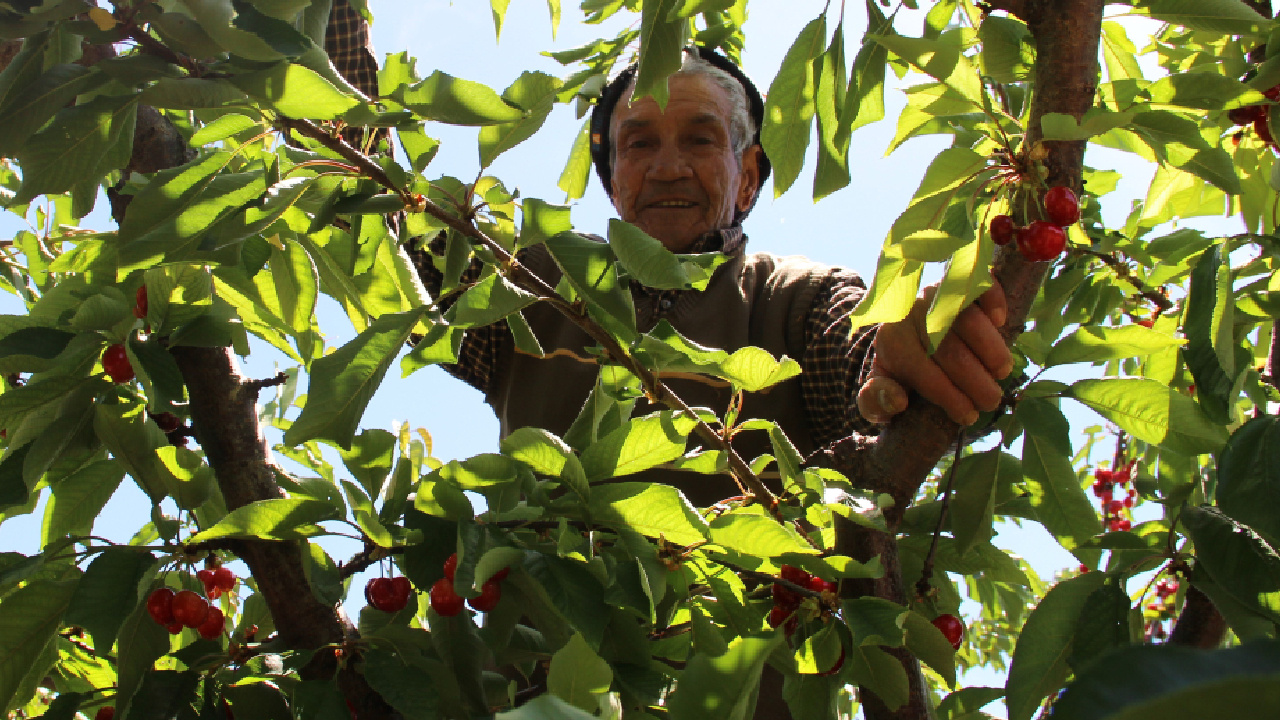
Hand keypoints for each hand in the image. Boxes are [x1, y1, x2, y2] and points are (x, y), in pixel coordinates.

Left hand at [856, 281, 1011, 425]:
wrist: (903, 335)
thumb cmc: (897, 373)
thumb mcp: (876, 393)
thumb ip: (876, 402)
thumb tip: (897, 400)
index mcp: (891, 344)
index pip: (923, 371)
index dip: (950, 397)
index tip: (968, 417)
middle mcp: (911, 315)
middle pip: (949, 348)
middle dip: (975, 381)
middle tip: (991, 402)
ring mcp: (935, 295)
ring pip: (967, 320)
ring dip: (991, 349)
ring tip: (1002, 372)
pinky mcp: (956, 283)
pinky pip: (977, 285)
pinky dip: (992, 300)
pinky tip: (1000, 322)